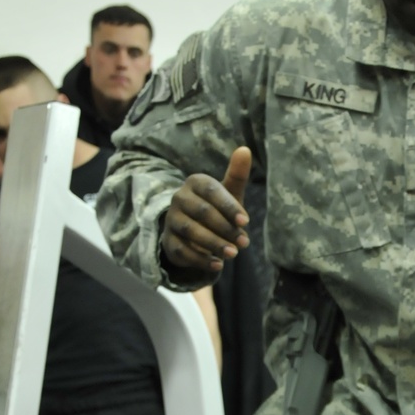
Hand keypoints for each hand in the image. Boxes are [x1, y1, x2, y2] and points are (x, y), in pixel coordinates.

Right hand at [161, 147, 251, 275]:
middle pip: (202, 212)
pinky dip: (200, 259)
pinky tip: (217, 265)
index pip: (212, 191)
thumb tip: (245, 149)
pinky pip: (182, 250)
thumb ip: (237, 174)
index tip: (246, 221)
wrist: (192, 232)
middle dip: (225, 228)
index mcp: (195, 182)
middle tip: (245, 242)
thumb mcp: (228, 193)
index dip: (229, 206)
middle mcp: (179, 198)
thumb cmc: (216, 208)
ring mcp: (171, 220)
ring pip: (191, 231)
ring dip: (214, 243)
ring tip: (233, 254)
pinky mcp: (168, 242)